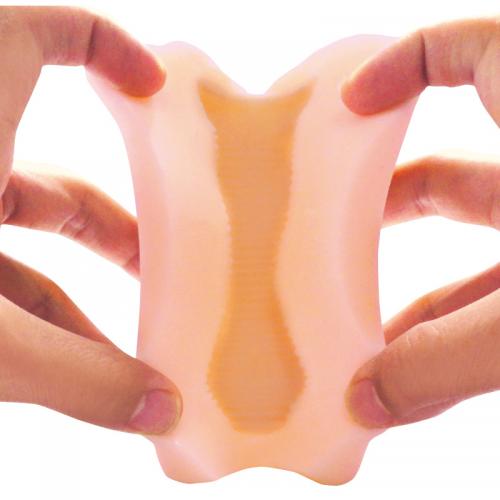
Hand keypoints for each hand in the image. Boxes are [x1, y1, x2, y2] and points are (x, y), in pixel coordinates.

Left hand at [0, 7, 180, 434]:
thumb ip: (80, 377)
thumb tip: (164, 410)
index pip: (48, 39)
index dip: (111, 50)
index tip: (154, 89)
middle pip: (54, 183)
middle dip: (114, 228)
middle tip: (160, 265)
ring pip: (15, 250)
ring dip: (78, 296)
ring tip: (126, 347)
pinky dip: (31, 328)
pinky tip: (68, 371)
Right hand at [342, 17, 499, 426]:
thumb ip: (451, 357)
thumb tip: (367, 401)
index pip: (458, 51)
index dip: (395, 68)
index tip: (347, 107)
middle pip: (452, 168)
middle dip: (388, 201)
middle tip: (336, 230)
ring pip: (482, 250)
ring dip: (423, 288)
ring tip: (368, 326)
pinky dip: (463, 328)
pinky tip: (423, 365)